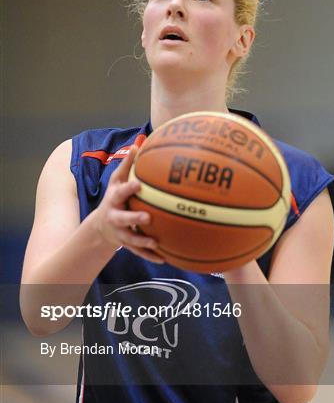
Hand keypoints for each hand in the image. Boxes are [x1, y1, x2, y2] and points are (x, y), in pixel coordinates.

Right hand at [93, 145, 163, 263]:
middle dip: (133, 218)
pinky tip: (164, 258)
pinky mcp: (127, 245)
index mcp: (114, 199)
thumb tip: (139, 143)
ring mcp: (120, 232)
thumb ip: (128, 164)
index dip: (128, 189)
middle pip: (122, 218)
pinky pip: (139, 251)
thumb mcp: (117, 181)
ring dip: (142, 241)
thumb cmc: (115, 197)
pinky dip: (150, 255)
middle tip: (147, 217)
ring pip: (130, 239)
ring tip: (155, 242)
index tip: (138, 184)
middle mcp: (115, 217)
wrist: (101, 226)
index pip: (120, 192)